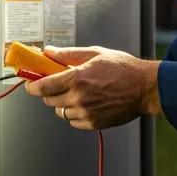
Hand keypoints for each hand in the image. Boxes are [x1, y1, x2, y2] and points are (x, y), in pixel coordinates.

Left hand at [23, 45, 160, 129]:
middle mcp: (79, 98)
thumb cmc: (124, 69)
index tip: (30, 84)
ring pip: (60, 112)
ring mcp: (86, 113)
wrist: (145, 88)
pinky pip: (73, 121)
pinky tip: (87, 103)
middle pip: (49, 101)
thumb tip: (49, 51)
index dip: (32, 86)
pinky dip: (75, 113)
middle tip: (59, 84)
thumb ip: (68, 54)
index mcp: (77, 79)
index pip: (42, 87)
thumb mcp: (95, 54)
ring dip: (63, 103)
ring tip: (78, 93)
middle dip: (50, 92)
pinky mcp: (93, 124)